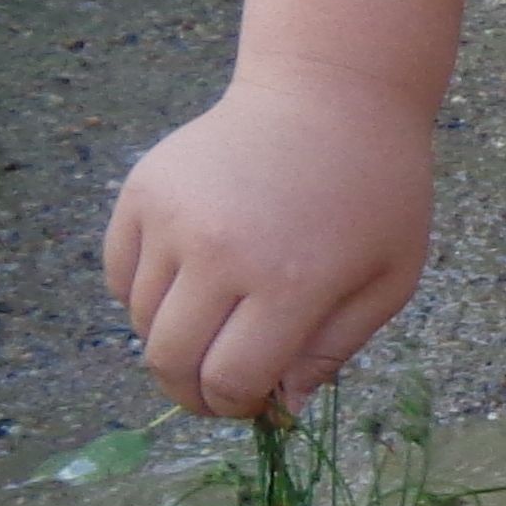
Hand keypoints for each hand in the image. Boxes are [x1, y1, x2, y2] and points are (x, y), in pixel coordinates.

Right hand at [106, 75, 437, 418]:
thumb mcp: (388, 280)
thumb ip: (332, 350)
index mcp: (290, 283)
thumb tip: (281, 406)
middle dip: (191, 392)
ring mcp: (172, 218)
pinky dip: (141, 297)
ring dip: (169, 341)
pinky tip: (186, 288)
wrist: (330, 98)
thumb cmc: (376, 194)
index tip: (250, 405)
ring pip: (139, 320)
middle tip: (217, 392)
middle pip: (170, 358)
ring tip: (214, 327)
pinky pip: (118, 273)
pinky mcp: (142, 191)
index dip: (235, 407)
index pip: (231, 379)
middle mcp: (220, 252)